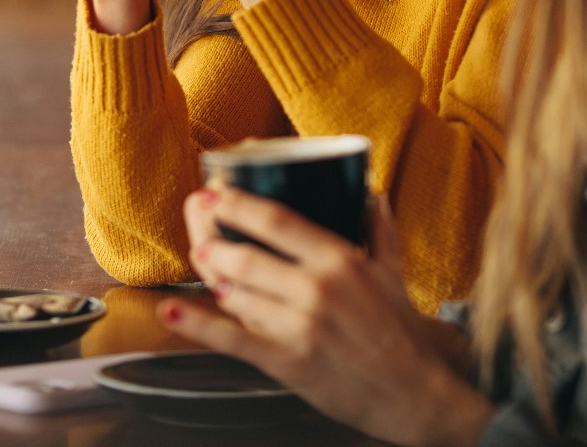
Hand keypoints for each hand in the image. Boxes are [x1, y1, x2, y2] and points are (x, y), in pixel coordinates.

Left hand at [161, 188, 493, 446]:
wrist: (415, 393)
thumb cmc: (401, 332)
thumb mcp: (394, 274)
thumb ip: (380, 231)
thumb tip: (372, 194)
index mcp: (341, 260)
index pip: (278, 220)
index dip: (238, 204)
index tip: (213, 192)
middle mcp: (318, 289)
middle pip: (247, 256)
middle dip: (214, 243)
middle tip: (202, 234)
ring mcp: (301, 327)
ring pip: (237, 295)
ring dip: (213, 280)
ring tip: (207, 268)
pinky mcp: (289, 362)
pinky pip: (233, 340)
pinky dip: (197, 325)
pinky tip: (171, 311)